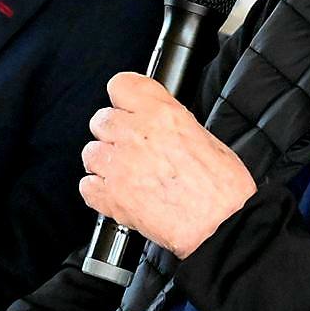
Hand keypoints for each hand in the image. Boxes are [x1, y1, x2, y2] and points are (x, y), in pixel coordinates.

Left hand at [80, 72, 257, 259]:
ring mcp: (120, 166)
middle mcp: (136, 135)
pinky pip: (87, 186)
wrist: (221, 225)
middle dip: (113, 133)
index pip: (121, 86)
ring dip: (104, 163)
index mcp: (161, 114)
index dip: (122, 98)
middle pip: (101, 120)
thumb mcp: (205, 137)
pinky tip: (117, 194)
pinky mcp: (111, 196)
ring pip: (91, 153)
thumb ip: (172, 124)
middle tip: (130, 148)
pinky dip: (98, 191)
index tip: (126, 106)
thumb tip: (158, 122)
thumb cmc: (222, 187)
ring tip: (125, 175)